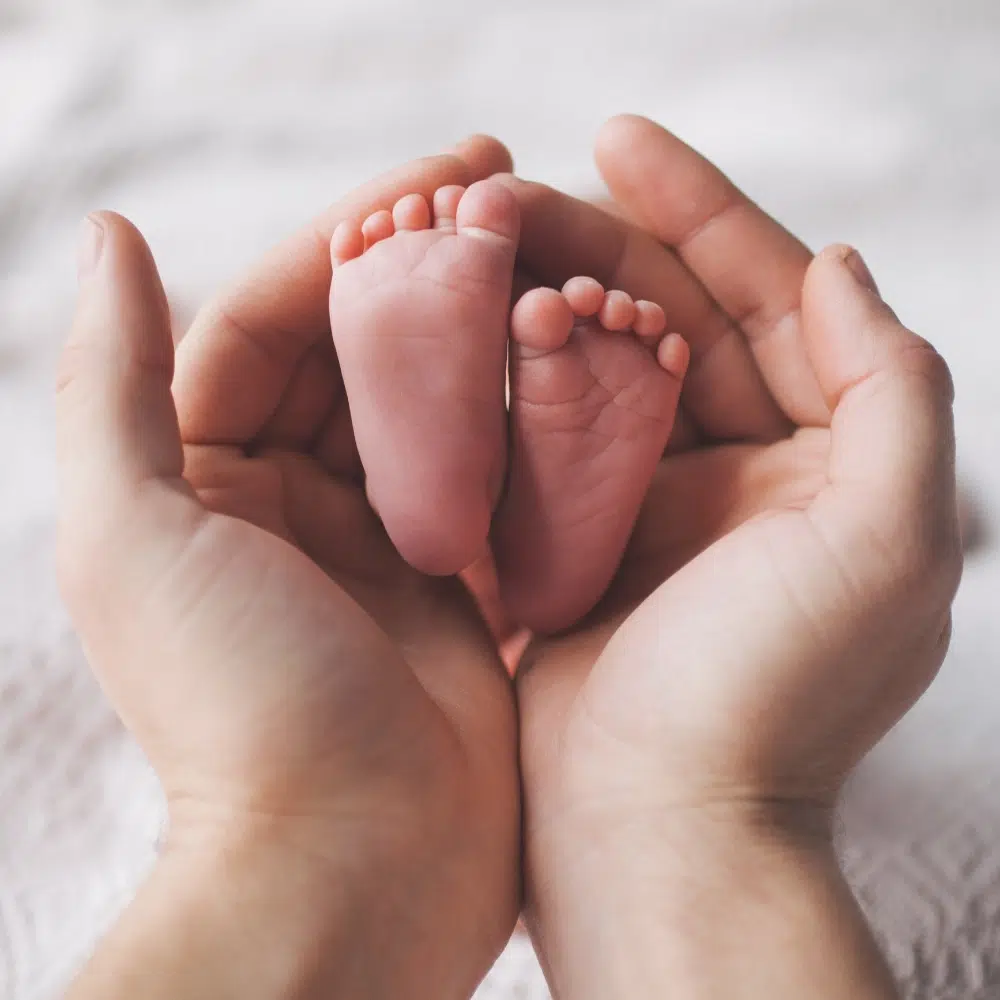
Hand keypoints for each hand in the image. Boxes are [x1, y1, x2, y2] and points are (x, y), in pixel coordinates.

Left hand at [58, 140, 519, 999]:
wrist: (352, 867)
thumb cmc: (237, 707)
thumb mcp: (136, 535)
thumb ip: (114, 384)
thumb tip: (111, 234)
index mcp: (209, 475)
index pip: (275, 316)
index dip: (351, 236)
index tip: (444, 175)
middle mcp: (293, 498)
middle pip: (363, 348)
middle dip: (430, 267)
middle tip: (514, 191)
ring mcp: (385, 538)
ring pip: (438, 401)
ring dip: (487, 330)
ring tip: (557, 260)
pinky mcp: (459, 582)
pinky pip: (494, 472)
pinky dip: (530, 415)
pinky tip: (580, 361)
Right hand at [504, 116, 961, 997]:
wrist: (657, 830)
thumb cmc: (772, 696)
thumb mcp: (891, 537)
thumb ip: (894, 389)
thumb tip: (841, 264)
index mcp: (823, 456)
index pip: (765, 296)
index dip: (700, 209)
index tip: (617, 138)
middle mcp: (741, 469)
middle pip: (667, 317)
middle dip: (595, 246)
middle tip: (507, 189)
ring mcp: (649, 501)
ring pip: (592, 367)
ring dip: (539, 303)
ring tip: (474, 247)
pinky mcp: (574, 539)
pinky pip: (537, 434)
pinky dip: (503, 382)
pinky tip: (457, 335)